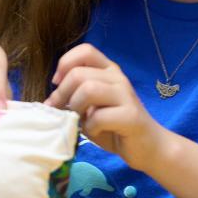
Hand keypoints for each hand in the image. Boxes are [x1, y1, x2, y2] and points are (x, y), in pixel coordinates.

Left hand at [44, 43, 165, 169]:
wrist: (147, 146)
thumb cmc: (114, 127)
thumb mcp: (91, 108)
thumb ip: (75, 97)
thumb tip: (50, 100)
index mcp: (108, 71)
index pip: (85, 50)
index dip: (65, 63)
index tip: (56, 83)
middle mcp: (118, 78)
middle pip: (79, 73)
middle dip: (62, 93)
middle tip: (60, 110)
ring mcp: (126, 95)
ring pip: (89, 89)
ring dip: (75, 107)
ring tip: (79, 120)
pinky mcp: (131, 116)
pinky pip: (99, 116)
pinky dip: (90, 127)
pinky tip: (95, 132)